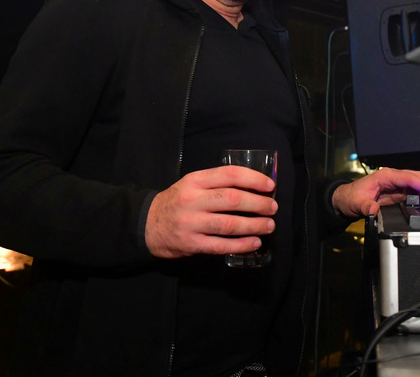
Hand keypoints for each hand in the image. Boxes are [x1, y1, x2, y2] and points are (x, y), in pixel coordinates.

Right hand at [145, 166, 276, 258]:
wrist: (146, 224)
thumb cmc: (177, 201)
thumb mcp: (192, 184)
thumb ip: (216, 184)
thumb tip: (254, 188)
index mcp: (195, 180)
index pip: (229, 174)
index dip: (253, 179)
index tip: (270, 186)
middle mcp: (192, 199)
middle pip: (231, 199)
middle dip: (258, 204)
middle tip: (273, 207)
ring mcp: (190, 223)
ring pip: (228, 224)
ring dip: (254, 225)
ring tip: (269, 225)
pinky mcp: (190, 243)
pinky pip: (220, 245)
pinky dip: (240, 245)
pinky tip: (254, 243)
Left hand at [331, 167, 419, 219]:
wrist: (346, 200)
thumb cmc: (351, 198)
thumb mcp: (357, 203)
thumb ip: (366, 207)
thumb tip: (373, 209)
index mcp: (385, 176)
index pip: (409, 178)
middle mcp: (392, 177)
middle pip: (416, 178)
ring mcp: (395, 183)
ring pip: (416, 183)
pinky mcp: (396, 191)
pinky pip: (412, 191)